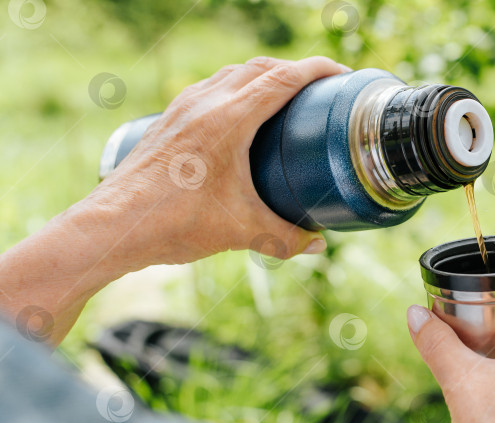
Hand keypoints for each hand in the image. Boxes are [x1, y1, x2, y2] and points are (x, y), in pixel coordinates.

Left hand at [84, 55, 348, 265]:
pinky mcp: (170, 119)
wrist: (114, 226)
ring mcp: (183, 107)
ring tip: (286, 96)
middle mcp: (206, 103)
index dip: (318, 70)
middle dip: (296, 70)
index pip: (283, 77)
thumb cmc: (174, 222)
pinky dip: (237, 86)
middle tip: (321, 89)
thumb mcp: (242, 231)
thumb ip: (287, 240)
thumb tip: (318, 246)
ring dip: (264, 74)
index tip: (341, 75)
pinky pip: (212, 87)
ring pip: (233, 73)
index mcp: (228, 120)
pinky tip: (241, 112)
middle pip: (260, 67)